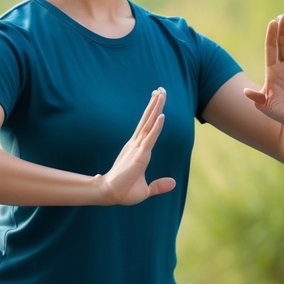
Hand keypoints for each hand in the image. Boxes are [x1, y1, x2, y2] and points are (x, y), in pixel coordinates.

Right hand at [97, 88, 176, 204]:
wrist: (110, 195)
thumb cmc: (124, 192)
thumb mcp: (145, 189)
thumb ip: (158, 185)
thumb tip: (173, 183)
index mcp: (138, 150)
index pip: (148, 127)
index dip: (154, 113)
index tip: (158, 99)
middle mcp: (137, 145)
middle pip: (148, 120)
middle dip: (155, 104)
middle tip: (160, 89)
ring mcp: (138, 149)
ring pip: (149, 124)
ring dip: (156, 109)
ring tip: (160, 94)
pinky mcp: (139, 156)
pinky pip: (150, 139)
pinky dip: (156, 128)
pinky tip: (162, 116)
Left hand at [245, 12, 283, 127]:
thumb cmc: (278, 113)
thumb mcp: (265, 105)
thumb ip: (257, 98)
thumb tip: (245, 92)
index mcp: (271, 71)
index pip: (271, 49)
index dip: (271, 35)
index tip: (272, 22)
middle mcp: (283, 67)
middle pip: (283, 44)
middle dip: (283, 30)